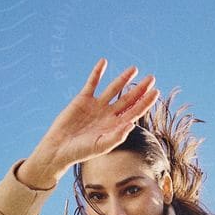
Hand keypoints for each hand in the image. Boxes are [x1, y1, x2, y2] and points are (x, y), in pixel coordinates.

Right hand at [21, 59, 160, 187]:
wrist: (59, 148)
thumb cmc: (81, 151)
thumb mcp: (100, 146)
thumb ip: (116, 136)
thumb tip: (132, 124)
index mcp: (116, 125)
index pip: (135, 111)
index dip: (145, 102)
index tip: (155, 92)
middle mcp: (109, 114)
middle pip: (128, 98)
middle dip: (140, 89)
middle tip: (151, 78)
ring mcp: (96, 106)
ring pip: (113, 89)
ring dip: (123, 78)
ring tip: (135, 69)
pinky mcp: (83, 99)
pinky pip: (92, 83)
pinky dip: (97, 73)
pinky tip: (104, 62)